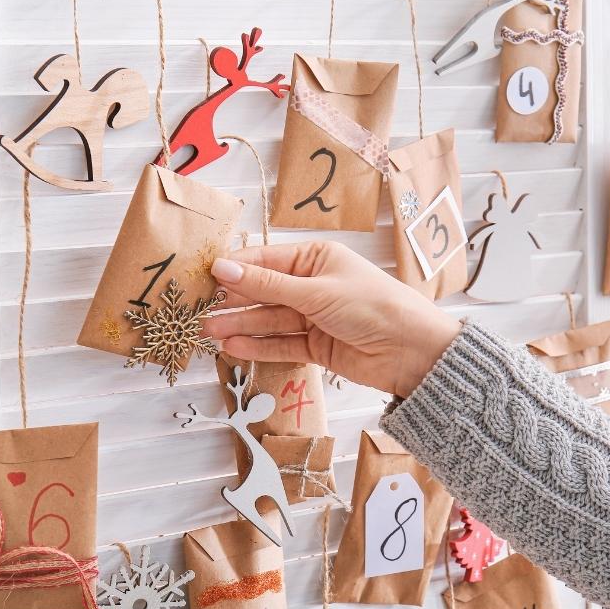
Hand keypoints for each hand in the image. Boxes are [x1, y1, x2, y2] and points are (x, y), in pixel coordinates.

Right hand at [204, 241, 461, 397]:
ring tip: (207, 332)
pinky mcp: (317, 347)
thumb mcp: (316, 291)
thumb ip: (267, 284)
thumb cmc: (372, 306)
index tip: (201, 278)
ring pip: (268, 319)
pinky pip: (280, 343)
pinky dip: (258, 345)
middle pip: (263, 291)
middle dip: (231, 300)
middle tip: (197, 310)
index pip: (265, 259)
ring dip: (239, 324)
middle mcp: (312, 285)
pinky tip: (233, 346)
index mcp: (316, 258)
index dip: (233, 268)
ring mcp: (314, 317)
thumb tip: (222, 267)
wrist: (412, 351)